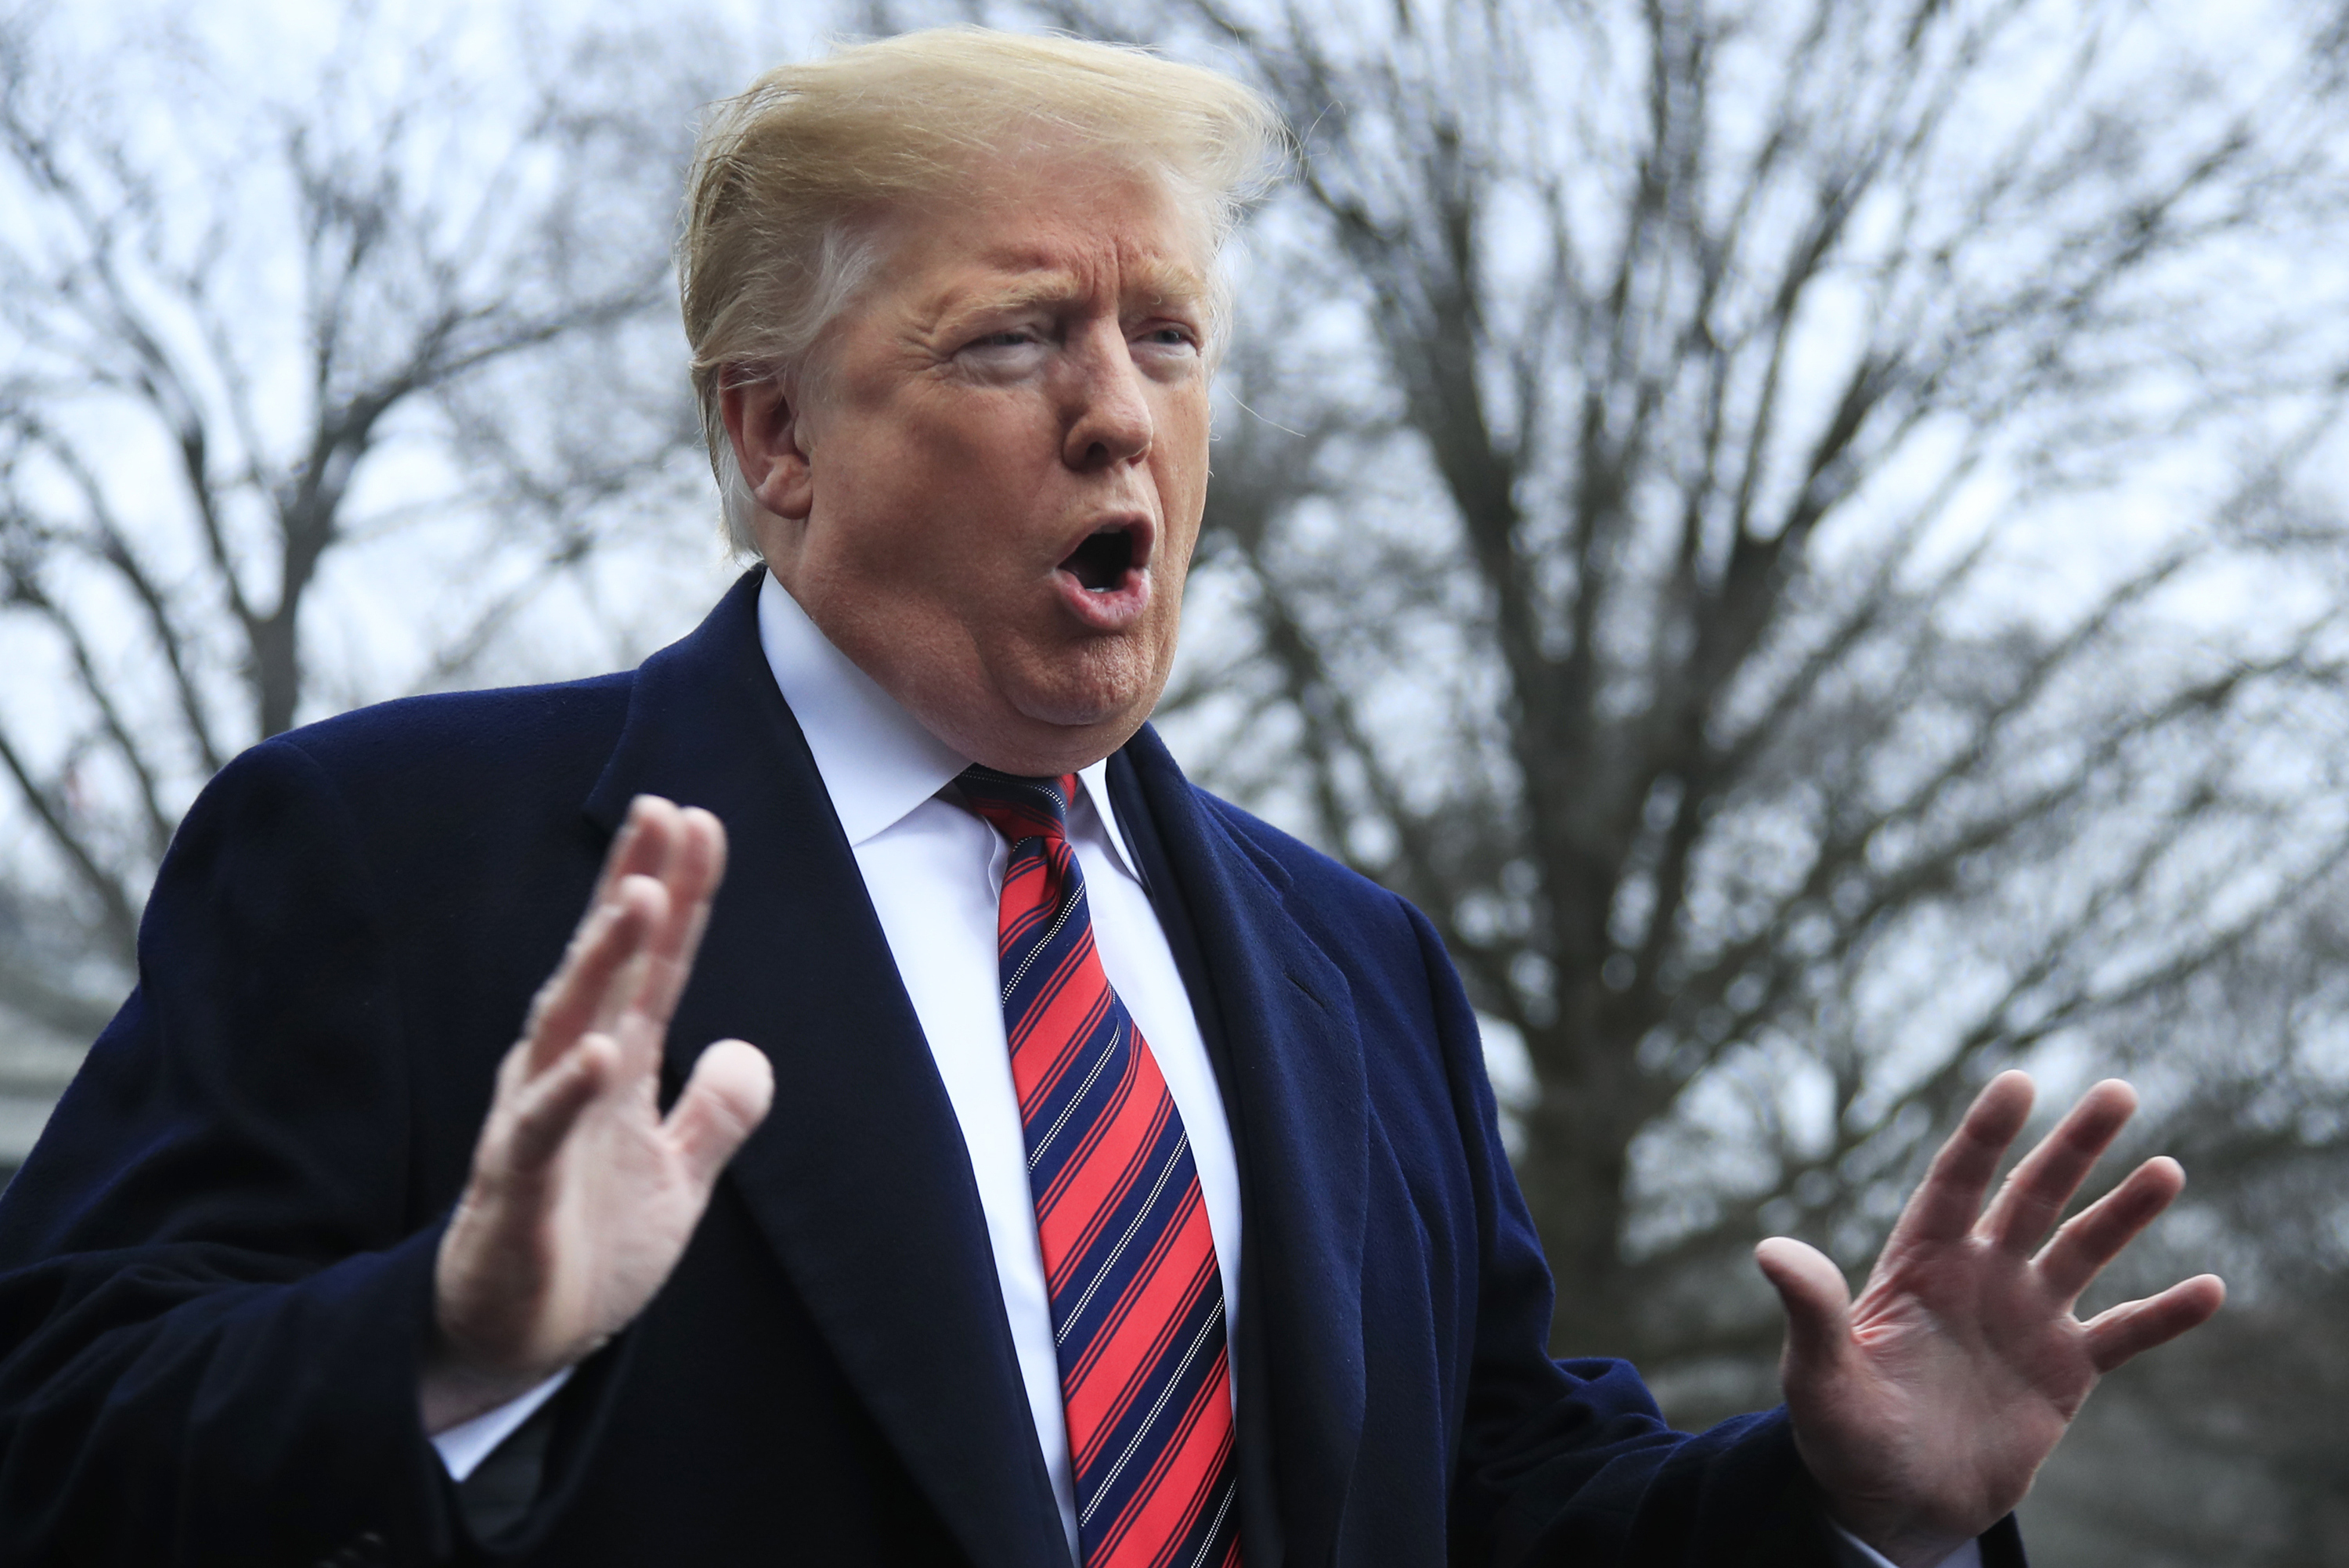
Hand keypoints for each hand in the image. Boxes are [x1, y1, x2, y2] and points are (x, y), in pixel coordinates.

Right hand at [421, 796, 774, 1432]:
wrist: (519, 1341)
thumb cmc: (590, 1247)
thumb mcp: (678, 1177)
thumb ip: (715, 1113)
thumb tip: (746, 1049)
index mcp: (613, 1066)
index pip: (655, 967)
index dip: (680, 896)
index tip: (699, 820)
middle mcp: (569, 1074)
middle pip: (607, 968)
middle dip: (633, 888)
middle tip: (661, 810)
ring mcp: (537, 1124)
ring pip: (569, 1024)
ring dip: (601, 962)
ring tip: (637, 896)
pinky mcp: (517, 1188)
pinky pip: (542, 1129)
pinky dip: (567, 1089)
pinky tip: (598, 1050)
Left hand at [1755, 1071, 2223, 1567]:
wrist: (1894, 1502)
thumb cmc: (1842, 1434)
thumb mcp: (1818, 1375)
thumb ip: (1811, 1312)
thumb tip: (1768, 1250)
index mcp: (1919, 1263)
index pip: (1956, 1182)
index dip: (1986, 1134)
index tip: (2018, 1082)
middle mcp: (1979, 1275)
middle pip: (2032, 1196)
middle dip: (2073, 1146)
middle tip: (2118, 1092)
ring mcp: (2026, 1318)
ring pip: (2084, 1249)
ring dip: (2125, 1212)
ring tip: (2167, 1168)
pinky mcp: (2063, 1371)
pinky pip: (2124, 1334)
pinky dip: (2165, 1315)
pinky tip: (2210, 1287)